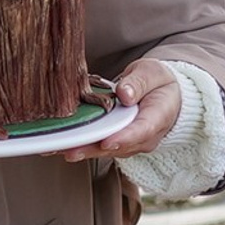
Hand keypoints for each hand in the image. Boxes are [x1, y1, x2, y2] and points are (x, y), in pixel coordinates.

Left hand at [58, 56, 181, 162]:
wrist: (164, 95)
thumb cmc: (158, 83)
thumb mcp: (152, 73)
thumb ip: (139, 82)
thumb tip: (124, 93)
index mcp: (158, 117)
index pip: (141, 131)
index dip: (122, 138)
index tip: (106, 142)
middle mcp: (145, 136)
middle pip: (118, 147)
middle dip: (93, 149)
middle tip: (71, 150)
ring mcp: (132, 142)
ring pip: (107, 150)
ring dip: (84, 150)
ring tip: (60, 149)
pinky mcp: (119, 142)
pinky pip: (101, 147)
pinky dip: (83, 146)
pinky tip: (63, 145)